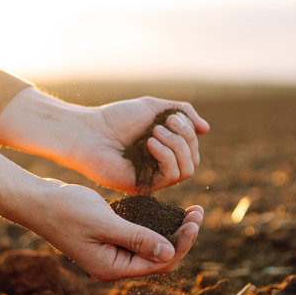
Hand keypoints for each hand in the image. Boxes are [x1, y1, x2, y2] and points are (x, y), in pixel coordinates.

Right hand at [29, 182, 203, 281]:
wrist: (37, 201)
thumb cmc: (66, 210)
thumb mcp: (104, 222)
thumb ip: (136, 238)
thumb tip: (170, 252)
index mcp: (112, 268)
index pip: (159, 263)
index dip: (182, 244)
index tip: (195, 220)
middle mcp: (114, 265)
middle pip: (159, 258)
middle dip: (182, 237)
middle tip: (198, 212)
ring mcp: (111, 253)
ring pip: (151, 247)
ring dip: (172, 230)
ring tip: (191, 211)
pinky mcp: (109, 239)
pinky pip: (140, 237)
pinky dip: (156, 225)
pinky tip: (168, 211)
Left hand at [73, 96, 209, 192]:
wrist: (89, 132)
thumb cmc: (116, 118)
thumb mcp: (154, 107)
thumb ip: (182, 113)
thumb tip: (206, 129)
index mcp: (164, 149)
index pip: (192, 148)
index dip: (189, 131)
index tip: (172, 116)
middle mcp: (160, 166)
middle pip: (194, 159)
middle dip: (185, 137)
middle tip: (165, 123)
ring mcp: (153, 178)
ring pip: (188, 170)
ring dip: (177, 146)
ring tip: (155, 132)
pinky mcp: (145, 187)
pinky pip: (172, 176)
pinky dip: (167, 156)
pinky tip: (150, 143)